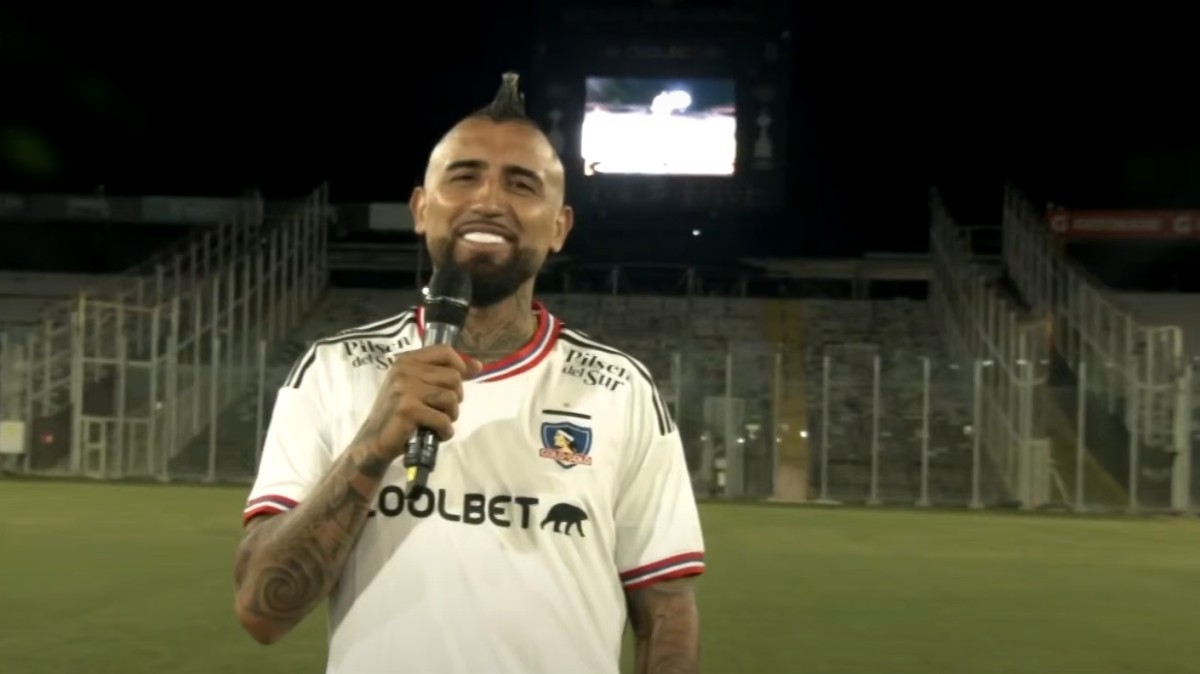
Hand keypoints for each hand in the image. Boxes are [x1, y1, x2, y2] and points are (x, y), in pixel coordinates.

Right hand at [354, 345, 482, 461]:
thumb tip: (478, 365)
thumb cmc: (398, 414)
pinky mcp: (408, 410)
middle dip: (455, 398)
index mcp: (406, 360)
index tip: (463, 380)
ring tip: (437, 423)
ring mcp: (405, 389)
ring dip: (450, 416)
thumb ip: (443, 374)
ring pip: (451, 398)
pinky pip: (443, 420)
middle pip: (453, 377)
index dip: (461, 365)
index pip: (445, 351)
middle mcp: (404, 370)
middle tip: (442, 410)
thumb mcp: (417, 387)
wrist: (373, 441)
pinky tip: (435, 435)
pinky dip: (445, 432)